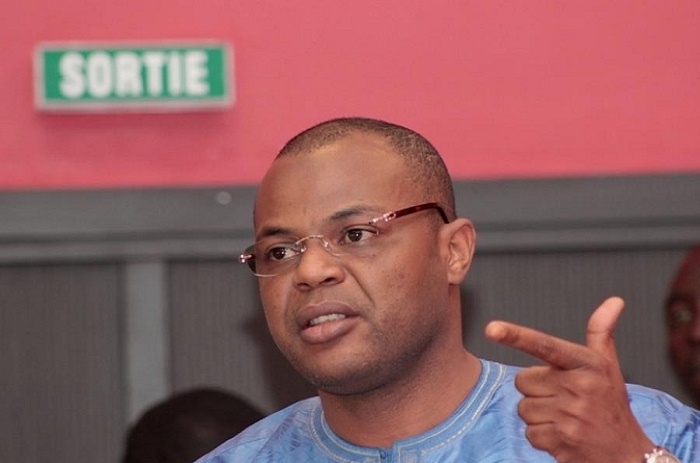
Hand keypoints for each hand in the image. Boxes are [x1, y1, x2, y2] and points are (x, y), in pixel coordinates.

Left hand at [485, 297, 653, 462]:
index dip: (516, 336)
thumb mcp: (608, 367)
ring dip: (538, 414)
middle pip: (523, 380)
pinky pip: (529, 432)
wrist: (627, 454)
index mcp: (588, 364)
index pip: (545, 346)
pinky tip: (562, 434)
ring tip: (564, 417)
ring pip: (523, 407)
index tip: (492, 329)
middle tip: (562, 397)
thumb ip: (601, 332)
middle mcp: (579, 387)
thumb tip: (614, 301)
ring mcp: (569, 415)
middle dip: (536, 389)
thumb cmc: (611, 405)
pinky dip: (541, 435)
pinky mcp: (560, 440)